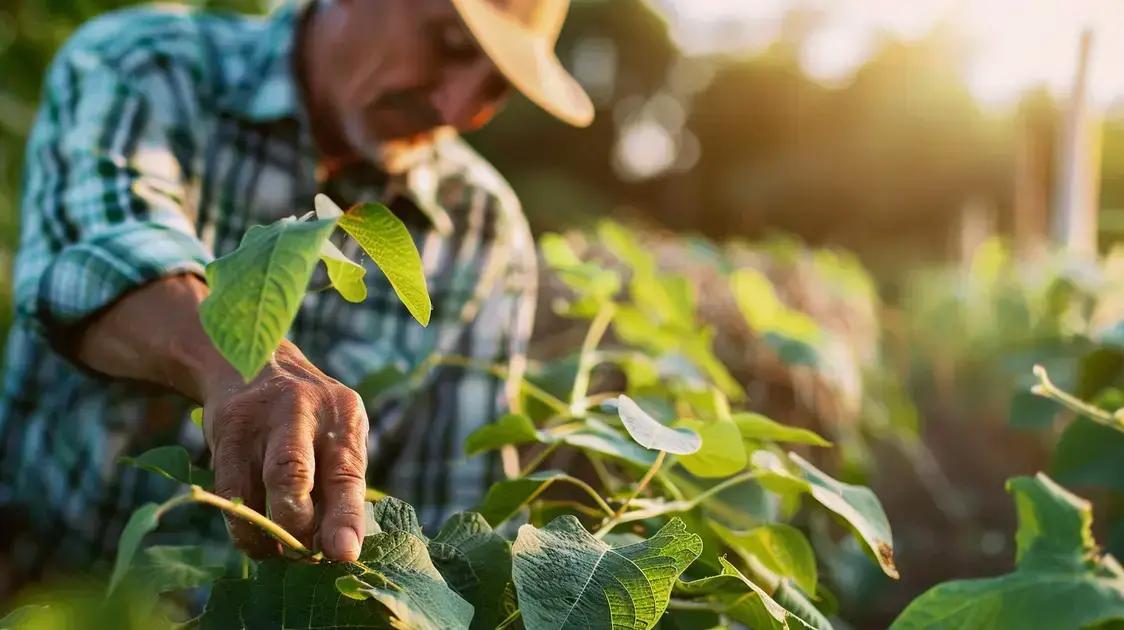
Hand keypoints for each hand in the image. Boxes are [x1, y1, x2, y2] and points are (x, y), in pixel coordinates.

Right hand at [200, 340, 368, 560]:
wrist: (252, 362)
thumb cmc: (310, 416)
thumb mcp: (337, 432)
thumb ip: (340, 481)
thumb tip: (340, 547)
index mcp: (343, 414)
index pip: (347, 471)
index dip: (345, 517)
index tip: (344, 554)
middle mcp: (301, 410)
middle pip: (294, 475)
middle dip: (299, 526)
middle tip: (306, 557)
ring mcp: (258, 419)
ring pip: (257, 487)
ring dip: (269, 534)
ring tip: (282, 555)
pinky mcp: (225, 431)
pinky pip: (230, 491)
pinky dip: (243, 525)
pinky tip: (256, 540)